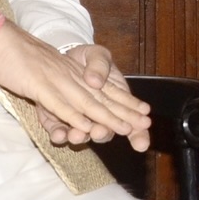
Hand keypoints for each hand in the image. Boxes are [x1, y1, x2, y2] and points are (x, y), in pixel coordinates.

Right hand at [0, 22, 151, 149]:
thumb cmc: (17, 56)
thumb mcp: (45, 70)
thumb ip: (60, 87)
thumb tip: (75, 101)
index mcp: (72, 71)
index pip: (104, 88)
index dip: (126, 101)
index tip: (145, 113)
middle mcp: (69, 74)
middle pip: (101, 96)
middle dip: (124, 112)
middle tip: (145, 123)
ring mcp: (54, 78)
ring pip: (85, 102)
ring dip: (105, 118)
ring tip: (124, 129)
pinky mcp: (37, 84)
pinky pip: (58, 103)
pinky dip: (73, 115)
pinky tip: (86, 125)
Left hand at [36, 46, 151, 152]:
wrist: (62, 57)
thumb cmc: (86, 60)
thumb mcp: (97, 55)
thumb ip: (99, 65)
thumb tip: (96, 81)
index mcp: (115, 100)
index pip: (132, 122)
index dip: (139, 134)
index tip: (141, 144)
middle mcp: (98, 115)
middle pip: (106, 132)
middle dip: (103, 133)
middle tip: (100, 131)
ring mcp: (78, 120)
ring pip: (82, 135)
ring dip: (80, 137)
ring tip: (76, 135)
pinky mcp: (57, 119)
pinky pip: (59, 132)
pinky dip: (59, 135)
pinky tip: (57, 134)